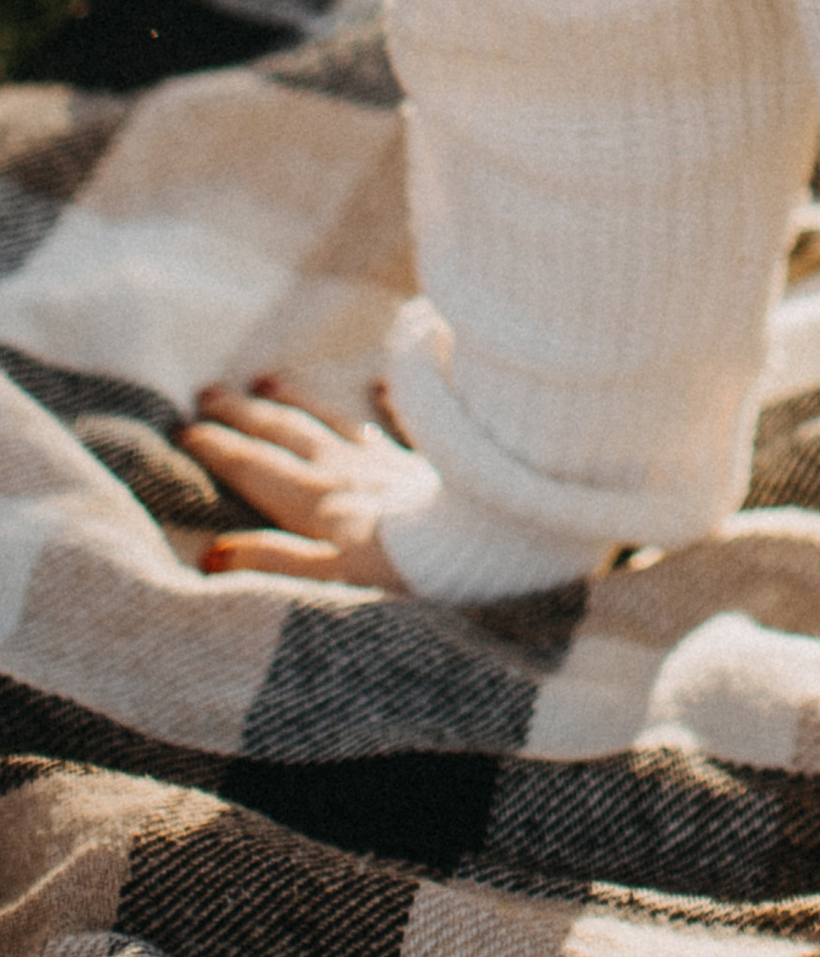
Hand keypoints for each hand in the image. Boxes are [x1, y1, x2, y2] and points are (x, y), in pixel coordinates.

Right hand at [180, 376, 411, 589]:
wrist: (498, 538)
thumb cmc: (413, 568)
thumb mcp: (334, 578)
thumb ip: (273, 564)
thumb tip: (211, 554)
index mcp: (320, 502)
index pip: (257, 468)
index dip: (219, 449)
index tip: (183, 430)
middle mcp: (350, 470)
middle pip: (287, 434)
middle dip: (244, 414)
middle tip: (207, 391)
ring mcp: (392, 460)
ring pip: (332, 419)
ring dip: (296, 399)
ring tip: (267, 378)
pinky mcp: (433, 457)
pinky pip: (401, 419)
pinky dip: (384, 399)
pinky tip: (377, 381)